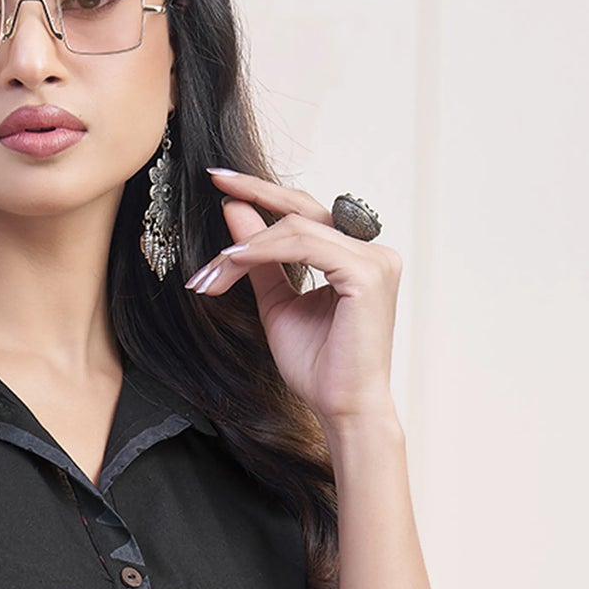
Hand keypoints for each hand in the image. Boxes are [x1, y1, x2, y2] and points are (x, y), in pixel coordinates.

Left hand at [185, 168, 402, 438]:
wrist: (342, 409)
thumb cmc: (319, 367)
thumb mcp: (278, 304)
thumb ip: (259, 260)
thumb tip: (234, 210)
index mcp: (355, 257)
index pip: (306, 214)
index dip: (264, 195)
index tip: (223, 182)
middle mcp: (372, 251)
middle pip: (303, 208)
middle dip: (255, 193)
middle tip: (215, 179)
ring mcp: (374, 259)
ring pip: (296, 228)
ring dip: (246, 246)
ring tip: (213, 270)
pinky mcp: (367, 273)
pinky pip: (305, 245)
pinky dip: (264, 251)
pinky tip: (234, 262)